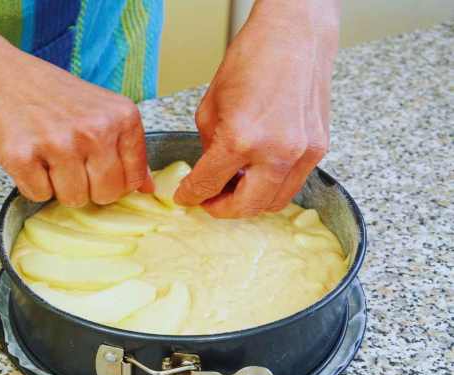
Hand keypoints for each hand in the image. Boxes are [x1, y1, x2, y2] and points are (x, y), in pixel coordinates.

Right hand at [0, 46, 152, 206]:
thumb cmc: (51, 95)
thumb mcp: (101, 110)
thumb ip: (127, 148)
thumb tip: (148, 188)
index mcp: (121, 117)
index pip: (132, 179)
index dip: (113, 180)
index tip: (97, 166)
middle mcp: (94, 130)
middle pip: (106, 195)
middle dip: (88, 187)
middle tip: (69, 161)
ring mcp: (58, 144)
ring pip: (74, 199)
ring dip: (58, 186)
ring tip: (47, 155)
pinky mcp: (23, 157)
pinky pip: (39, 195)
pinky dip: (31, 183)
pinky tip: (29, 156)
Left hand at [174, 1, 338, 217]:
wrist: (295, 36)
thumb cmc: (252, 60)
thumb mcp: (211, 107)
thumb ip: (209, 147)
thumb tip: (208, 174)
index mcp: (241, 139)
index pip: (209, 184)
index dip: (191, 195)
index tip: (185, 197)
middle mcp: (276, 152)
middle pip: (246, 207)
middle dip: (222, 209)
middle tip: (209, 201)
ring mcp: (302, 153)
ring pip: (274, 202)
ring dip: (250, 202)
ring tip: (233, 188)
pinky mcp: (318, 149)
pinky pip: (293, 184)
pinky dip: (272, 187)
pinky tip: (257, 173)